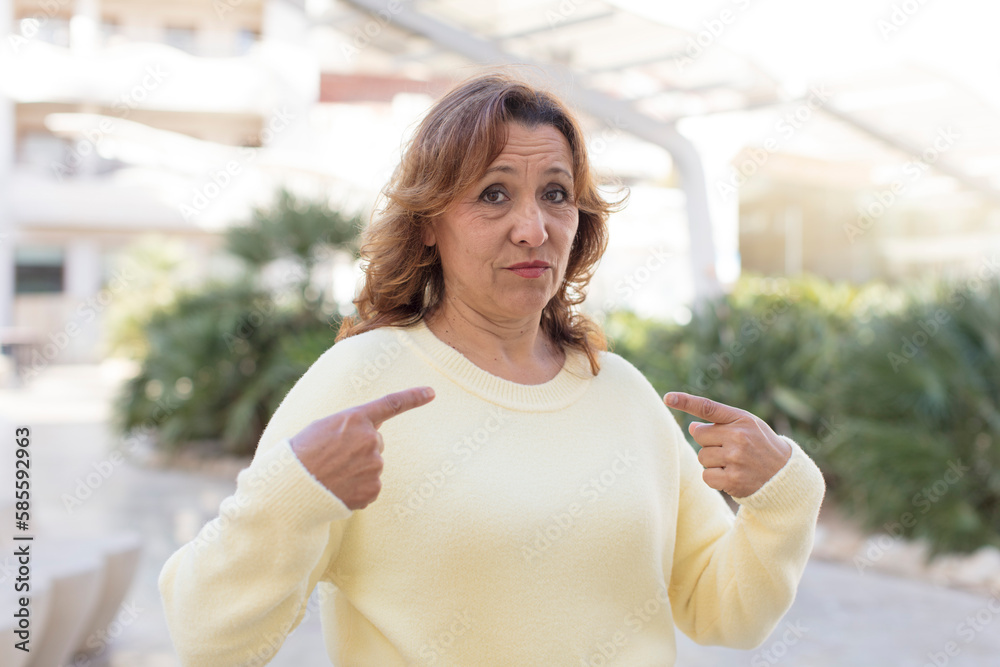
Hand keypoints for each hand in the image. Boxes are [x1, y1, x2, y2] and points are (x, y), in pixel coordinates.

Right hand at [289, 386, 435, 509]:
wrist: (291, 488)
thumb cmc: (301, 454)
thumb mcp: (324, 427)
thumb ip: (352, 426)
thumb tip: (373, 434)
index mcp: (356, 418)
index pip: (391, 404)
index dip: (413, 397)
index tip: (432, 392)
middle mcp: (370, 439)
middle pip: (376, 442)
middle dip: (359, 449)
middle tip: (333, 457)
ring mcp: (374, 465)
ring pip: (373, 465)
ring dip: (357, 469)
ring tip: (332, 473)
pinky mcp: (374, 488)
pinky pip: (371, 486)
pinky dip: (357, 488)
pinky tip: (339, 488)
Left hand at [664, 392, 791, 497]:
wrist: (784, 475)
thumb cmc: (761, 445)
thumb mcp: (748, 425)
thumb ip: (721, 421)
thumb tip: (692, 427)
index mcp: (741, 419)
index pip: (708, 407)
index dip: (686, 401)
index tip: (668, 398)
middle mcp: (739, 437)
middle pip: (699, 435)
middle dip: (708, 442)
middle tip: (728, 448)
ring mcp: (735, 459)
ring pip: (702, 456)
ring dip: (712, 461)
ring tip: (734, 462)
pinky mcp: (732, 479)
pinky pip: (706, 475)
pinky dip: (714, 477)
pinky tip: (731, 475)